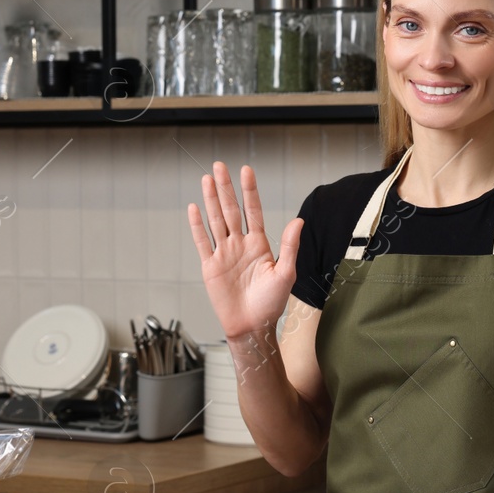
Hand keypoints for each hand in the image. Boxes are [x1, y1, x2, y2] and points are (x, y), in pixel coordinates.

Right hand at [188, 162, 302, 339]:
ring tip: (207, 179)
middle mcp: (240, 245)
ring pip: (215, 220)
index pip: (252, 210)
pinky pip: (202, 241)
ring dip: (210, 200)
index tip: (246, 171)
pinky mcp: (210, 266)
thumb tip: (299, 221)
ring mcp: (224, 254)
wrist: (252, 327)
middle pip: (230, 210)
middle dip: (225, 188)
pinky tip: (194, 207)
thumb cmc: (271, 304)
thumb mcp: (286, 273)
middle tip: (219, 165)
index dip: (249, 191)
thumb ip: (289, 246)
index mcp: (259, 244)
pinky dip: (197, 225)